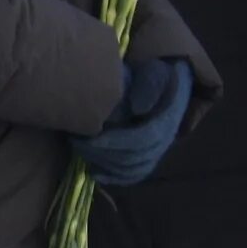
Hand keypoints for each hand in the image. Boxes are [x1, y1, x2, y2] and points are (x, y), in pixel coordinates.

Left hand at [72, 58, 193, 187]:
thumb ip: (151, 85)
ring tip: (83, 153)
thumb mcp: (155, 70)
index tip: (90, 139)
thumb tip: (139, 109)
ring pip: (134, 167)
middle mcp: (165, 137)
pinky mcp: (147, 153)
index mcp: (168, 118)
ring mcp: (157, 148)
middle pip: (136, 157)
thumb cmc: (155, 71)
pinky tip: (96, 174)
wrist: (165, 76)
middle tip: (78, 143)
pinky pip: (134, 173)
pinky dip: (116, 177)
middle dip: (105, 154)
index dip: (117, 143)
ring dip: (107, 165)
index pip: (144, 139)